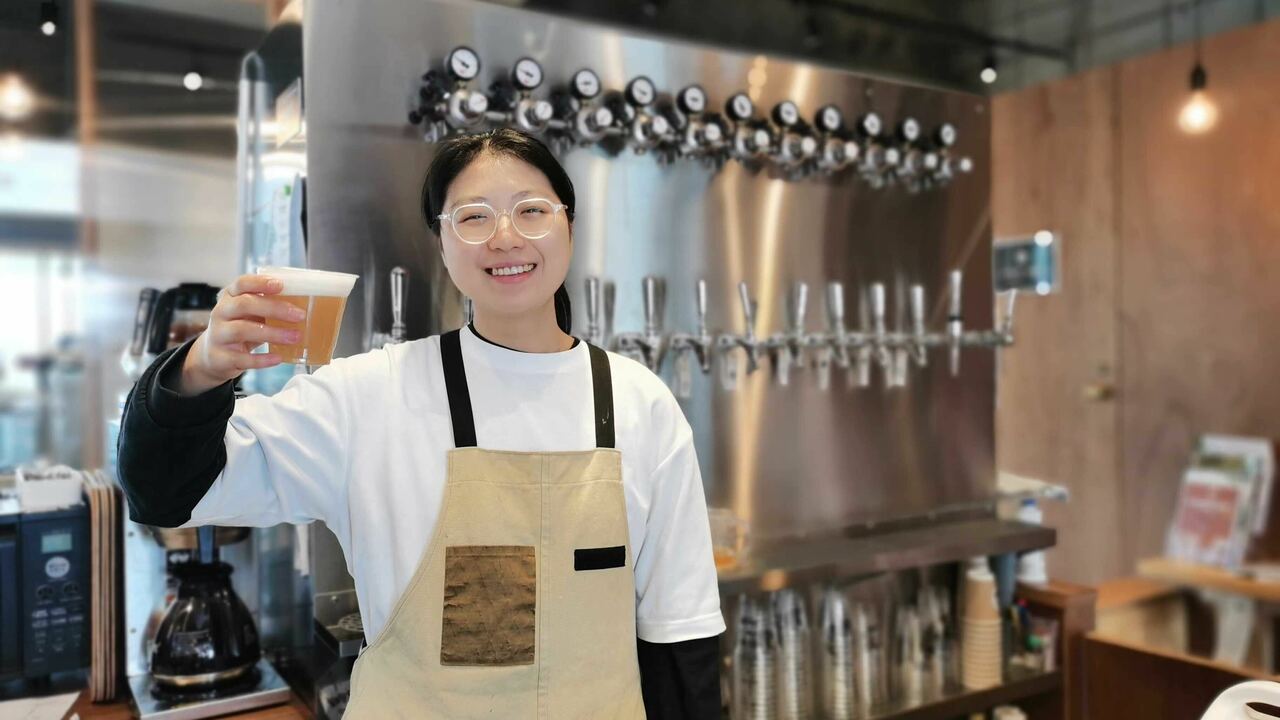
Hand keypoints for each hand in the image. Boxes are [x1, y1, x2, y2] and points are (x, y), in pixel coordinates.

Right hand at [178, 274, 304, 395]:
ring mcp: (218, 335)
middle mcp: (221, 313)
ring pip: (243, 330)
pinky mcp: (221, 357)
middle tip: (300, 315)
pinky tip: (278, 358)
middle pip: (244, 305)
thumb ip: (268, 307)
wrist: (213, 357)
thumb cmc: (240, 329)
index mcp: (230, 297)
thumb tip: (304, 306)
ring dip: (273, 333)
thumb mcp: (250, 314)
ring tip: (295, 337)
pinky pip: (242, 358)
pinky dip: (262, 359)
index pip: (241, 283)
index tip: (280, 285)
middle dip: (274, 308)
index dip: (260, 283)